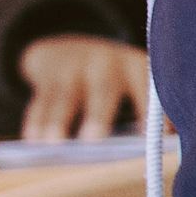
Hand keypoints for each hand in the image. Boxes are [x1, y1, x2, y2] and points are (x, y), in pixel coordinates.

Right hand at [18, 34, 151, 141]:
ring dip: (57, 121)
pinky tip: (33, 140)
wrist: (69, 50)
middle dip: (98, 115)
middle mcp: (104, 62)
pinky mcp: (47, 75)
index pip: (145, 85)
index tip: (151, 136)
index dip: (148, 109)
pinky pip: (40, 100)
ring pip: (64, 96)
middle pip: (102, 89)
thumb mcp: (133, 82)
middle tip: (93, 141)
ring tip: (53, 145)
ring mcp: (73, 66)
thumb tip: (162, 146)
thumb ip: (147, 111)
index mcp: (134, 66)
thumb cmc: (111, 81)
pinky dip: (36, 120)